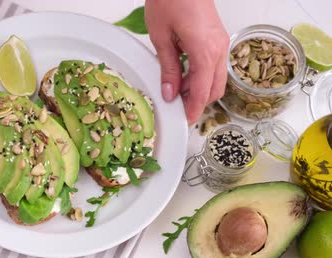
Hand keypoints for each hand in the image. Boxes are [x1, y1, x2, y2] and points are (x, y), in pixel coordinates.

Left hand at [145, 0, 228, 123]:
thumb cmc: (170, 0)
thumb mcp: (161, 38)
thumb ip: (167, 69)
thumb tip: (169, 94)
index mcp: (204, 51)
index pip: (201, 91)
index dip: (193, 110)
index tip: (185, 121)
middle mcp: (219, 48)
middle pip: (214, 89)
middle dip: (197, 102)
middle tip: (177, 109)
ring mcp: (221, 43)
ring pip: (216, 78)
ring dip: (199, 89)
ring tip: (175, 91)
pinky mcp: (217, 38)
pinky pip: (214, 65)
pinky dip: (201, 76)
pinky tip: (182, 75)